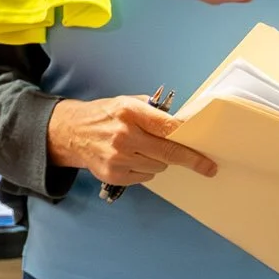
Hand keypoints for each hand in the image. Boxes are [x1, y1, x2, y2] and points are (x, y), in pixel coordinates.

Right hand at [46, 96, 218, 186]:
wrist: (72, 133)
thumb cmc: (104, 115)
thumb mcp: (126, 102)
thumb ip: (152, 112)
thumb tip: (180, 124)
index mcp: (129, 112)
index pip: (168, 128)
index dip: (189, 139)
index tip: (205, 152)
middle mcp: (124, 135)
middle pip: (168, 152)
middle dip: (190, 160)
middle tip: (207, 167)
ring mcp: (118, 157)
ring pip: (159, 166)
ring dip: (160, 159)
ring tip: (143, 149)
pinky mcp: (114, 174)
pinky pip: (145, 176)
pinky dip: (146, 169)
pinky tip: (132, 158)